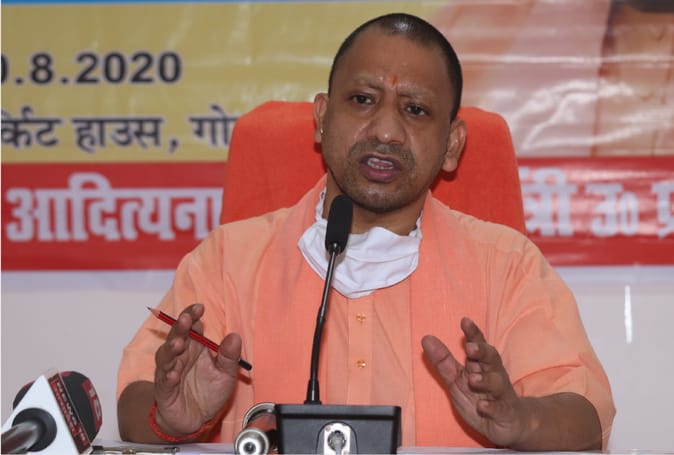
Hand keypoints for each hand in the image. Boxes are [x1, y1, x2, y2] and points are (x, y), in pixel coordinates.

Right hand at [153, 303, 240, 435]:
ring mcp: (169, 371)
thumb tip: (235, 336)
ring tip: (178, 344)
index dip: (192, 315)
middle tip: (186, 319)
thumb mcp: (226, 374)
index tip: (199, 307)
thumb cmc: (209, 392)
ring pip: (165, 356)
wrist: (196, 420)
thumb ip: (229, 356)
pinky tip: (174, 374)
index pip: (191, 325)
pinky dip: (168, 376)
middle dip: (180, 326)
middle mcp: (180, 356)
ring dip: (171, 349)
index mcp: (195, 347)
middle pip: (176, 335)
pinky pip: (164, 381)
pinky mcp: (165, 390)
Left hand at [422, 317, 526, 447]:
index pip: (479, 345)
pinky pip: (500, 410)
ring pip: (496, 384)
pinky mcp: (505, 414)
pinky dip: (491, 408)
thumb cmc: (480, 397)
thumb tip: (426, 338)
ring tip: (473, 379)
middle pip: (491, 359)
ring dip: (485, 381)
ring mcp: (501, 395)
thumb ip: (443, 361)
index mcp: (482, 365)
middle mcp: (494, 375)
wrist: (508, 425)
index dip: (473, 333)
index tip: (465, 321)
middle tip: (470, 347)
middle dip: (482, 352)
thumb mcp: (457, 379)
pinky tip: (482, 406)